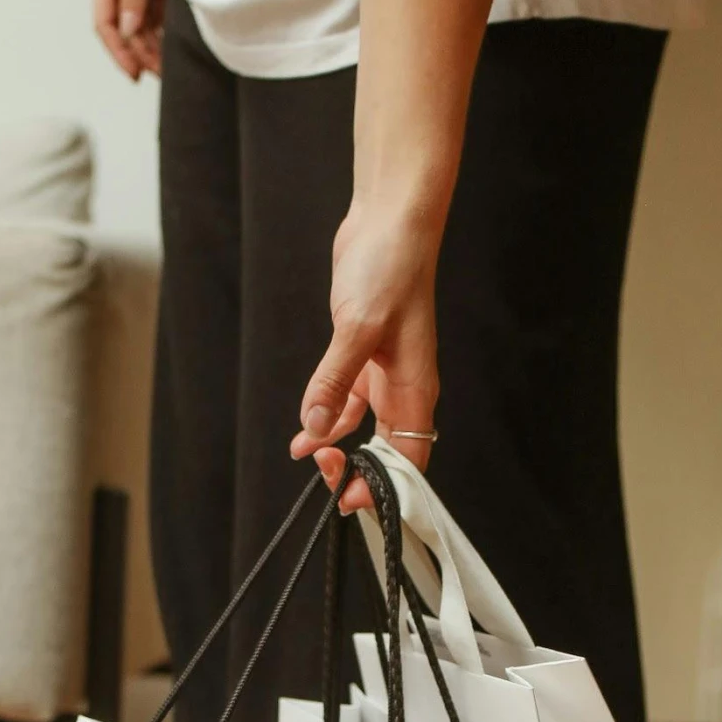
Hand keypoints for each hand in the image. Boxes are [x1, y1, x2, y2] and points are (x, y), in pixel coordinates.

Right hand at [92, 0, 165, 80]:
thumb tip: (129, 31)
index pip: (107, 23)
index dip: (119, 52)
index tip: (136, 75)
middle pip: (125, 28)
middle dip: (140, 54)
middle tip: (162, 76)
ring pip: (142, 23)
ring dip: (153, 45)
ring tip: (171, 67)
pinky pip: (159, 10)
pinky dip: (165, 29)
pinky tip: (176, 43)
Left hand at [291, 197, 439, 512]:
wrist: (389, 221)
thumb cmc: (389, 268)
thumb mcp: (357, 327)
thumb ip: (335, 380)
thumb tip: (316, 428)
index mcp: (416, 388)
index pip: (409, 458)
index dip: (385, 487)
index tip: (350, 499)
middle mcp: (405, 388)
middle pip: (389, 452)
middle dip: (361, 475)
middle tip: (327, 483)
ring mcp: (384, 373)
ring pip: (365, 431)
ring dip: (339, 450)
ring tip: (310, 462)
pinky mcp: (362, 356)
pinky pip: (347, 403)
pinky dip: (327, 420)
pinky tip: (304, 434)